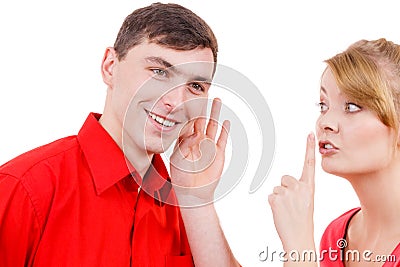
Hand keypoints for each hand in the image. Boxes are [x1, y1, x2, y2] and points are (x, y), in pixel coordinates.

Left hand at [170, 98, 229, 205]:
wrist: (193, 192)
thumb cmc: (182, 177)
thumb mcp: (178, 160)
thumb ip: (186, 146)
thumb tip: (196, 134)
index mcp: (185, 141)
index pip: (187, 122)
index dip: (188, 111)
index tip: (189, 98)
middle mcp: (197, 140)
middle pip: (200, 119)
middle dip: (202, 107)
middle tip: (204, 93)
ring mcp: (208, 145)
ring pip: (213, 125)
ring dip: (215, 113)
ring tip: (217, 100)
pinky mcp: (218, 153)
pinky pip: (222, 138)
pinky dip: (225, 130)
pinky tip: (227, 121)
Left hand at [268, 133, 315, 251]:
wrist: (299, 238)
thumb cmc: (302, 221)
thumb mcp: (305, 203)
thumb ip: (298, 190)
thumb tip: (283, 185)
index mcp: (310, 188)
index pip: (309, 164)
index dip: (309, 148)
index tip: (310, 133)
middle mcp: (300, 187)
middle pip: (284, 178)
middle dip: (285, 189)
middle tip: (291, 206)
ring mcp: (287, 193)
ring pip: (276, 188)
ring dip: (279, 199)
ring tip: (287, 211)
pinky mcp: (276, 199)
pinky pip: (270, 196)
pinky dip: (273, 205)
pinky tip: (281, 214)